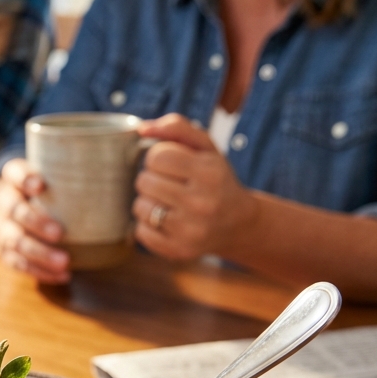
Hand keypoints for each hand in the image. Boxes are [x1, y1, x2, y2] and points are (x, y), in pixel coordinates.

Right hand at [0, 158, 70, 282]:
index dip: (25, 179)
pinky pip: (18, 264)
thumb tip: (116, 182)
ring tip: (64, 261)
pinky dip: (41, 271)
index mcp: (13, 178)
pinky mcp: (4, 250)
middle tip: (59, 232)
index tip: (40, 185)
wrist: (11, 202)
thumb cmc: (42, 188)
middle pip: (15, 211)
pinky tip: (63, 275)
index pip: (14, 173)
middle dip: (36, 223)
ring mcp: (1, 228)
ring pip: (14, 242)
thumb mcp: (49, 173)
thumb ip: (70, 176)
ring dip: (40, 253)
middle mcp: (4, 202)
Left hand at [133, 113, 257, 259]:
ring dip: (147, 202)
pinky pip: (140, 232)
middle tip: (169, 184)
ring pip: (139, 207)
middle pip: (144, 181)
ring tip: (167, 202)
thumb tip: (141, 128)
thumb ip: (176, 127)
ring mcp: (190, 230)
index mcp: (209, 172)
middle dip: (152, 178)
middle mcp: (202, 203)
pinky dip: (147, 225)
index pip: (157, 156)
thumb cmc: (215, 179)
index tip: (169, 164)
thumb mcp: (206, 147)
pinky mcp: (179, 250)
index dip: (158, 157)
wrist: (237, 223)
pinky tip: (166, 220)